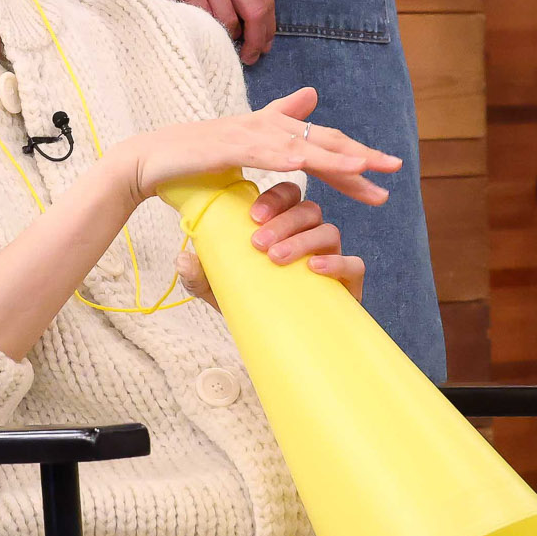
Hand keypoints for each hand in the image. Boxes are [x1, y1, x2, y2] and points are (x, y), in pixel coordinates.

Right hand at [113, 86, 396, 211]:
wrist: (150, 160)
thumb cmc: (195, 158)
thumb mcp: (243, 144)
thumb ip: (276, 122)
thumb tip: (311, 95)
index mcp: (271, 129)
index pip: (322, 141)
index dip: (355, 155)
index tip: (386, 172)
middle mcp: (264, 126)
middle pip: (321, 140)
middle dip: (359, 155)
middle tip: (393, 168)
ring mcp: (245, 134)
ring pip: (299, 147)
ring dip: (332, 158)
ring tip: (364, 169)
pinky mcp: (225, 147)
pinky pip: (261, 153)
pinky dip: (284, 156)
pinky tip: (305, 164)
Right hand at [176, 0, 276, 65]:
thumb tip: (260, 37)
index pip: (266, 1)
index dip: (268, 29)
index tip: (264, 47)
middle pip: (255, 12)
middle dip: (256, 40)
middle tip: (250, 57)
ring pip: (229, 21)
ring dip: (229, 38)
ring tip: (222, 41)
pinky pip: (205, 21)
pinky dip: (208, 32)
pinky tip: (204, 33)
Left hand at [176, 181, 363, 308]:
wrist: (276, 341)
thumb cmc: (248, 302)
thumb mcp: (216, 288)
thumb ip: (199, 273)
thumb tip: (183, 259)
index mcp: (284, 224)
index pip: (287, 194)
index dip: (274, 198)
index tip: (252, 217)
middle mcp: (311, 234)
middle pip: (307, 209)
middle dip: (283, 221)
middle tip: (258, 243)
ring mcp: (331, 256)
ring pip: (328, 231)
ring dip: (302, 240)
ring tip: (276, 258)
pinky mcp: (348, 283)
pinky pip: (354, 264)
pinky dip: (336, 263)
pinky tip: (314, 268)